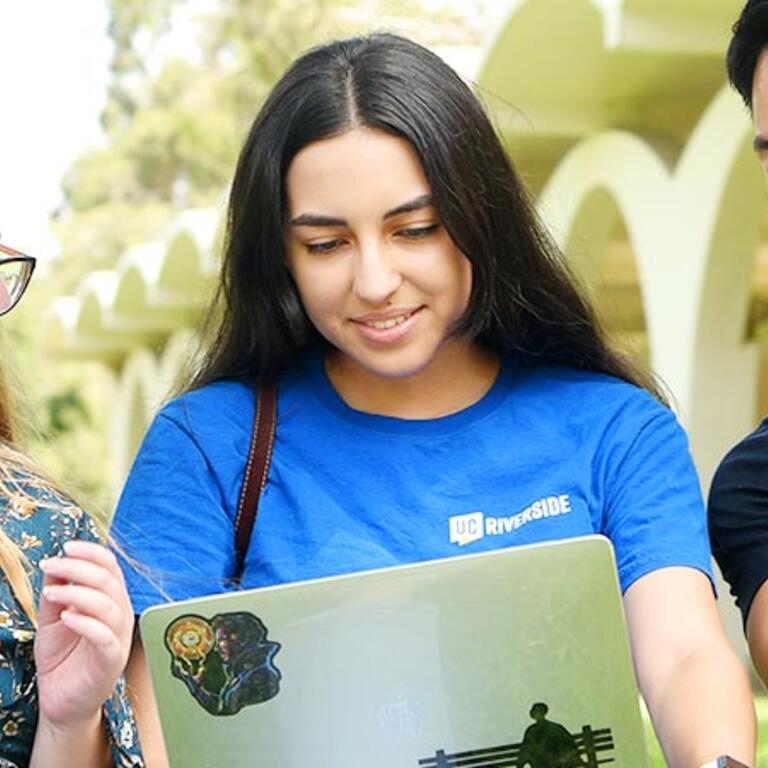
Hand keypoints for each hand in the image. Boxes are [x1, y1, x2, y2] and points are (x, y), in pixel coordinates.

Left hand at [34, 540, 133, 729]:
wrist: (62, 701)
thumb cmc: (61, 657)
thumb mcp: (52, 618)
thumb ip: (57, 592)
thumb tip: (54, 565)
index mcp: (111, 599)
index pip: (111, 566)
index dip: (92, 552)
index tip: (66, 548)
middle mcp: (120, 614)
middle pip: (109, 581)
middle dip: (79, 569)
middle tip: (51, 565)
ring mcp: (118, 638)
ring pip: (109, 605)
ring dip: (79, 593)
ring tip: (52, 593)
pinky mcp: (111, 661)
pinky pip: (104, 637)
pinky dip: (86, 623)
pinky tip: (66, 618)